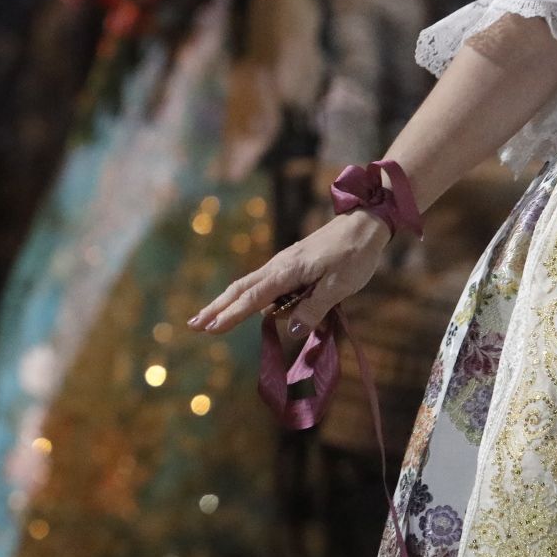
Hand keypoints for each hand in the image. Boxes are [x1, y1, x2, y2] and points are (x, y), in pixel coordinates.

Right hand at [189, 210, 391, 336]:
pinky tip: (252, 310)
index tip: (210, 328)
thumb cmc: (354, 254)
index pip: (253, 298)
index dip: (231, 315)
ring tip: (210, 321)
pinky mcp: (290, 266)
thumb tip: (292, 332)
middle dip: (216, 308)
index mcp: (287, 271)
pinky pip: (265, 286)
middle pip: (239, 290)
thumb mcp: (340, 285)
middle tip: (193, 325)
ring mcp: (282, 265)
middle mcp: (278, 267)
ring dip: (229, 304)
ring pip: (249, 287)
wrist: (364, 223)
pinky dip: (251, 299)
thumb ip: (315, 308)